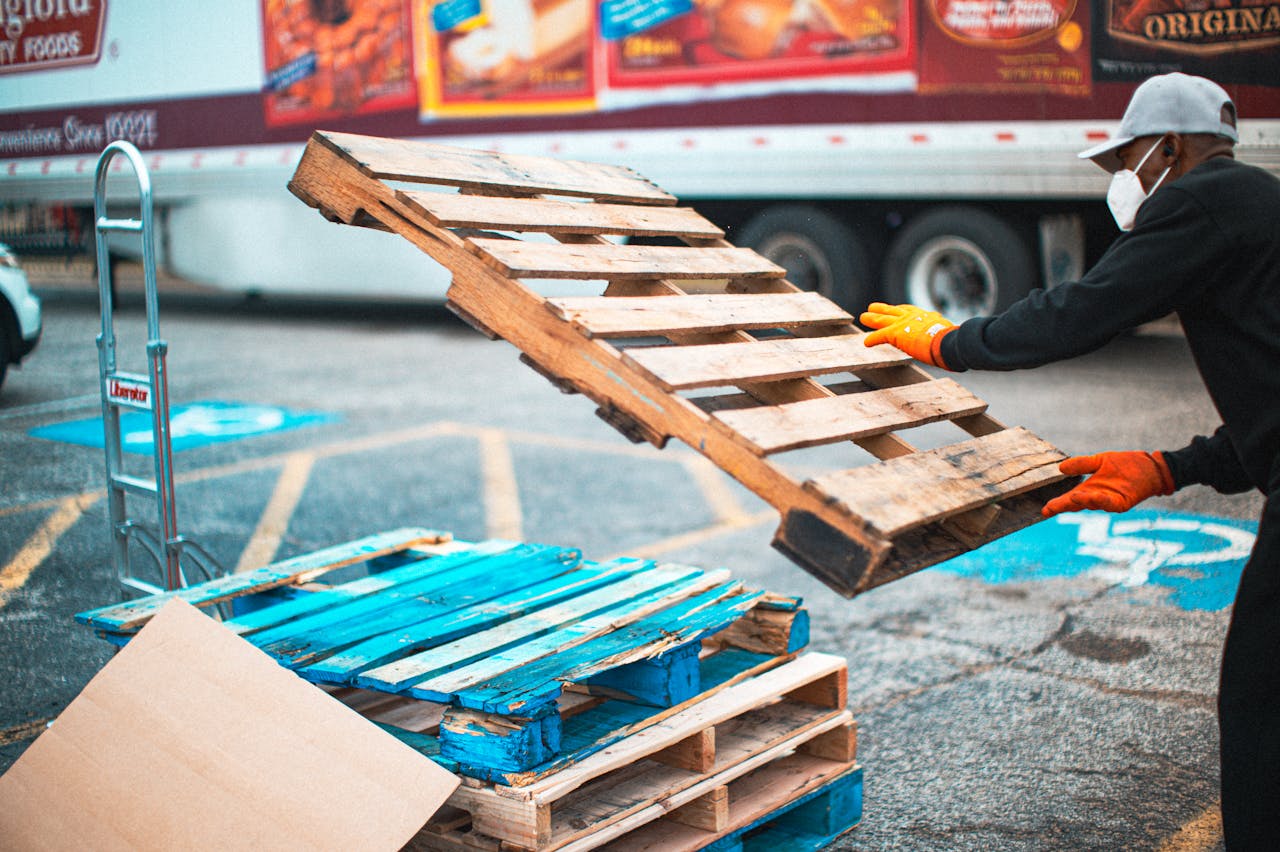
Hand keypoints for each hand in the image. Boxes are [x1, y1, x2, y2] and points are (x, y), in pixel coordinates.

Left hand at [859, 302, 954, 367]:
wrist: (948, 342)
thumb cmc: (954, 342)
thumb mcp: (949, 336)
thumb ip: (946, 337)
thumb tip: (959, 347)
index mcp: (926, 316)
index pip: (910, 311)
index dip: (902, 310)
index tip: (897, 308)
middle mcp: (913, 316)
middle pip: (894, 311)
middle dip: (883, 309)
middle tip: (872, 307)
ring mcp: (903, 323)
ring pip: (883, 319)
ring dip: (873, 319)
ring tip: (864, 317)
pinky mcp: (895, 333)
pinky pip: (879, 335)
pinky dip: (872, 339)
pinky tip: (866, 343)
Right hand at [1041, 451, 1174, 517]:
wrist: (1149, 466)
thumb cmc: (1126, 465)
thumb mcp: (1099, 461)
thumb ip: (1082, 464)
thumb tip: (1061, 468)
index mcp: (1089, 489)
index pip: (1069, 499)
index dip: (1057, 504)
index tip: (1044, 509)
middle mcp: (1097, 498)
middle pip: (1077, 504)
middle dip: (1063, 506)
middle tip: (1049, 509)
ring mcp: (1109, 502)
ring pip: (1092, 504)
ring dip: (1081, 501)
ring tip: (1070, 498)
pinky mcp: (1122, 503)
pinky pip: (1109, 503)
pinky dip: (1099, 500)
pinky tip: (1090, 495)